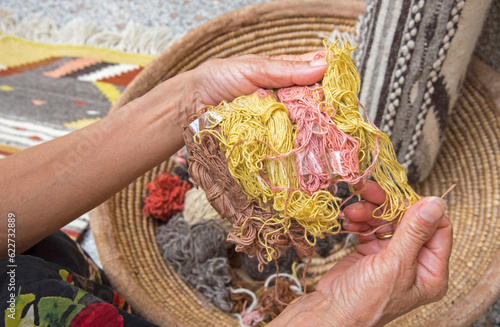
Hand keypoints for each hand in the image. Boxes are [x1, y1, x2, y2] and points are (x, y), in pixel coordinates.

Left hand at [147, 51, 327, 132]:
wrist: (192, 105)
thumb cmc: (219, 79)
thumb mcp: (253, 69)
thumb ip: (285, 69)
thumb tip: (323, 65)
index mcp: (285, 75)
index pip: (317, 76)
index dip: (331, 83)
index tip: (341, 91)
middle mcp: (286, 98)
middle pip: (317, 105)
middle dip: (328, 111)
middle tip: (337, 118)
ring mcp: (279, 120)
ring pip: (307, 126)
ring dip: (317, 132)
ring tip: (330, 138)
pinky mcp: (270, 139)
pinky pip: (289, 143)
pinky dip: (300, 147)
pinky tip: (312, 151)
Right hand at [271, 181, 451, 325]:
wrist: (331, 312)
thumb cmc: (366, 300)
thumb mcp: (395, 265)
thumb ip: (414, 232)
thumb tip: (436, 203)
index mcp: (430, 270)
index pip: (437, 227)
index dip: (419, 208)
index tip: (397, 195)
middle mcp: (414, 261)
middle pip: (408, 220)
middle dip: (386, 206)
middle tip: (368, 192)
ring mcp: (392, 256)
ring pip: (387, 221)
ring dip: (369, 212)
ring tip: (352, 212)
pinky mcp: (371, 252)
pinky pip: (370, 227)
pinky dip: (360, 221)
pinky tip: (349, 222)